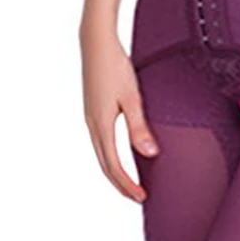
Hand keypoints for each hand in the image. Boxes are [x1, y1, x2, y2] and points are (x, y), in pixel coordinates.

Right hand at [80, 29, 158, 201]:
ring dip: (114, 171)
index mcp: (101, 124)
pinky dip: (110, 155)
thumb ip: (139, 126)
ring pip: (101, 153)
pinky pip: (100, 141)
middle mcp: (92, 124)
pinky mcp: (92, 109)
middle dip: (120, 184)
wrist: (95, 43)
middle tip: (138, 198)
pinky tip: (121, 153)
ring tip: (131, 182)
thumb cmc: (116, 66)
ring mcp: (90, 117)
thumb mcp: (132, 96)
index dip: (127, 184)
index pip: (113, 165)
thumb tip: (150, 154)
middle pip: (105, 164)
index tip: (142, 197)